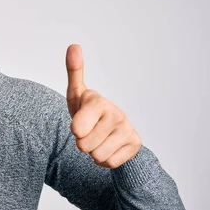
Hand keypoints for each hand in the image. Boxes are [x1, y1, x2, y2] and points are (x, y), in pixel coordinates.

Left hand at [65, 44, 141, 168]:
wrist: (110, 131)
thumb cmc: (89, 112)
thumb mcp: (77, 94)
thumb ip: (74, 71)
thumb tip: (74, 45)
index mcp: (98, 102)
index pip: (77, 129)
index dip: (75, 131)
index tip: (80, 123)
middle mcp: (116, 114)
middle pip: (84, 146)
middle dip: (83, 143)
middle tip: (89, 132)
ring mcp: (127, 129)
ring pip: (97, 156)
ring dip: (94, 152)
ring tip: (98, 139)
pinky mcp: (135, 145)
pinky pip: (109, 164)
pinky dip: (105, 160)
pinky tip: (109, 147)